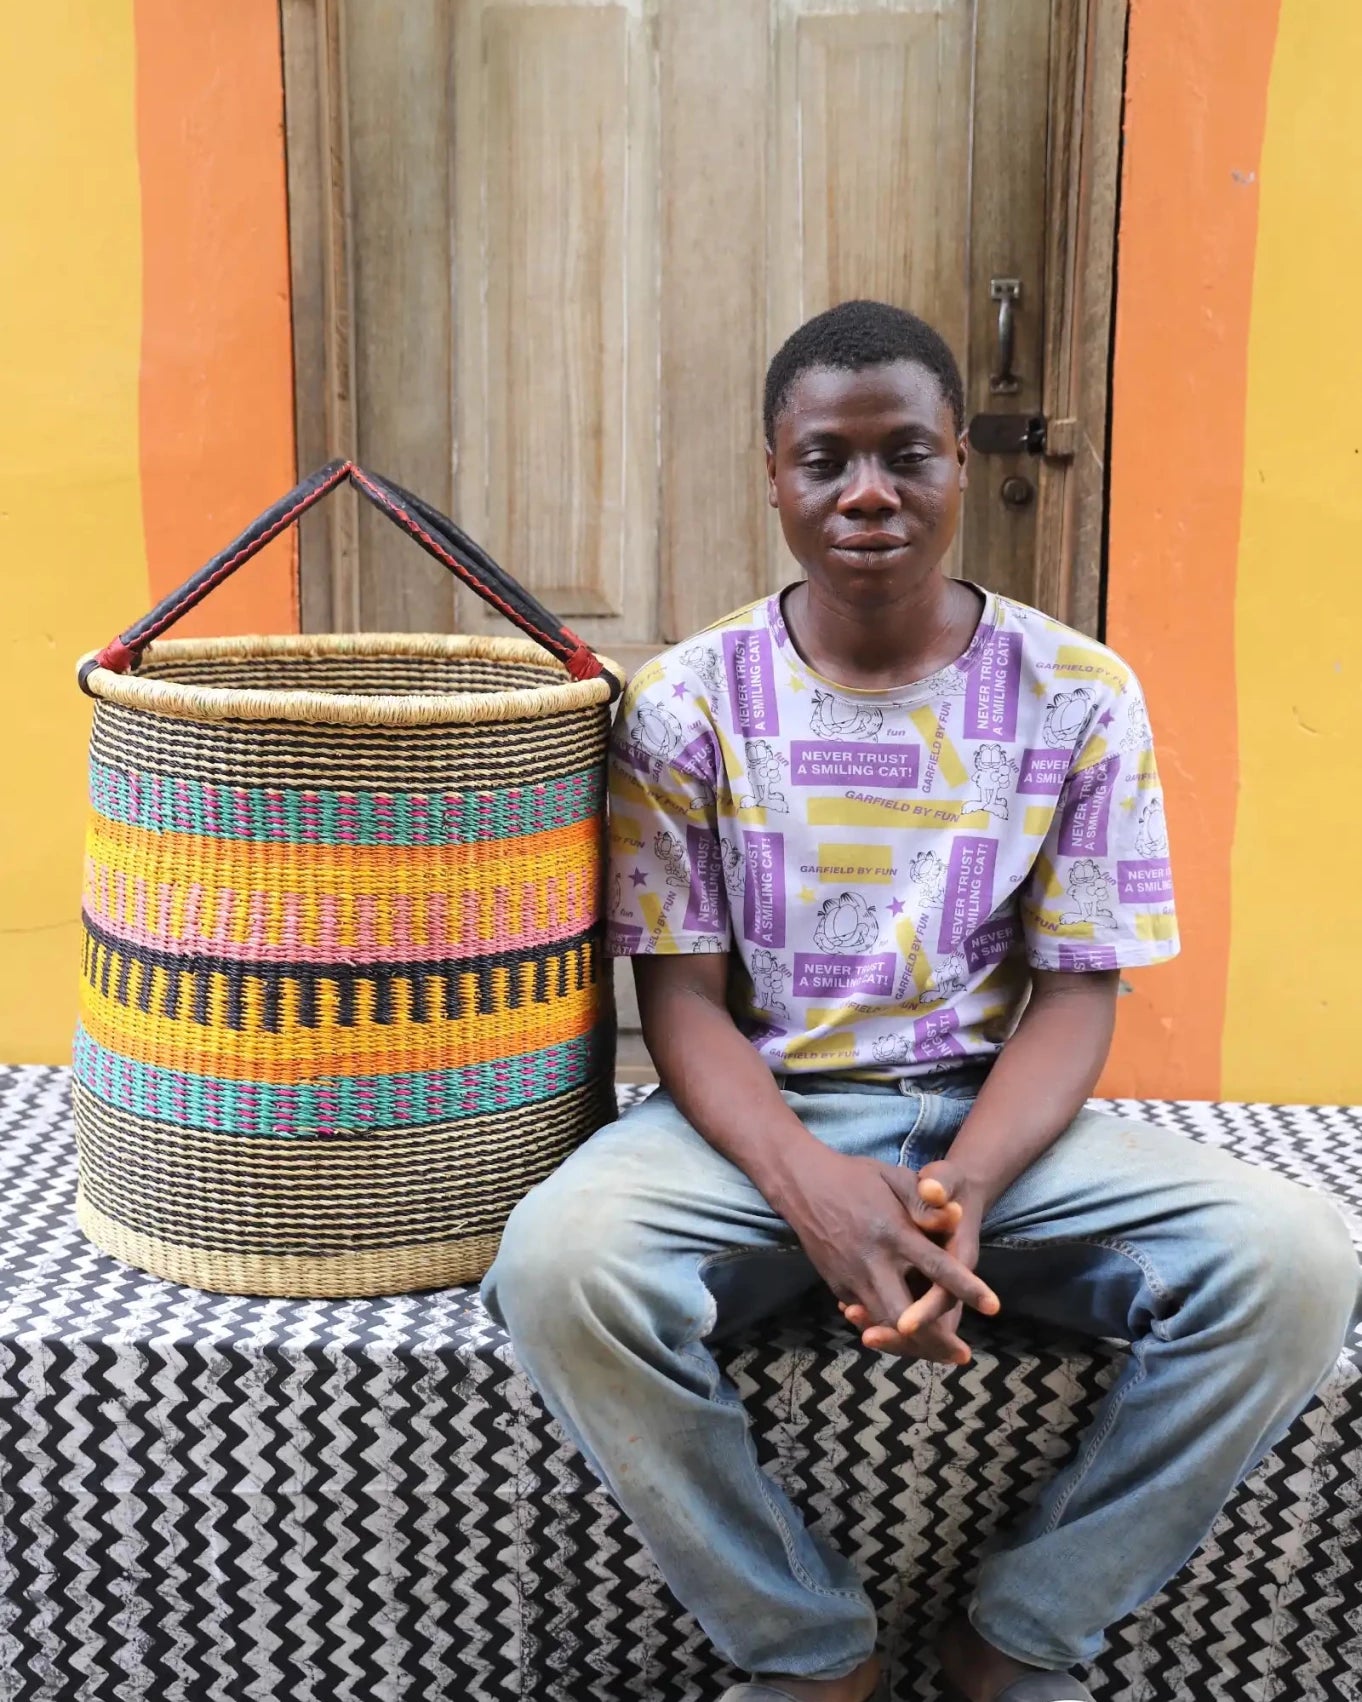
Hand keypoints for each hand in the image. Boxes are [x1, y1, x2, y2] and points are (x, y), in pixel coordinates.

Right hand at [775, 1148, 997, 1349]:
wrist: (801, 1184)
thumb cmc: (855, 1177)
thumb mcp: (894, 1177)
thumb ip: (925, 1202)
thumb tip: (955, 1218)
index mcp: (893, 1232)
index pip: (937, 1267)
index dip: (967, 1289)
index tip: (994, 1307)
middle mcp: (872, 1261)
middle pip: (905, 1315)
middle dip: (935, 1341)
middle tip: (962, 1355)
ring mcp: (851, 1277)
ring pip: (882, 1324)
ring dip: (911, 1344)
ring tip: (940, 1354)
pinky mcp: (837, 1285)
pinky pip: (865, 1315)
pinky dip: (886, 1329)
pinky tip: (905, 1339)